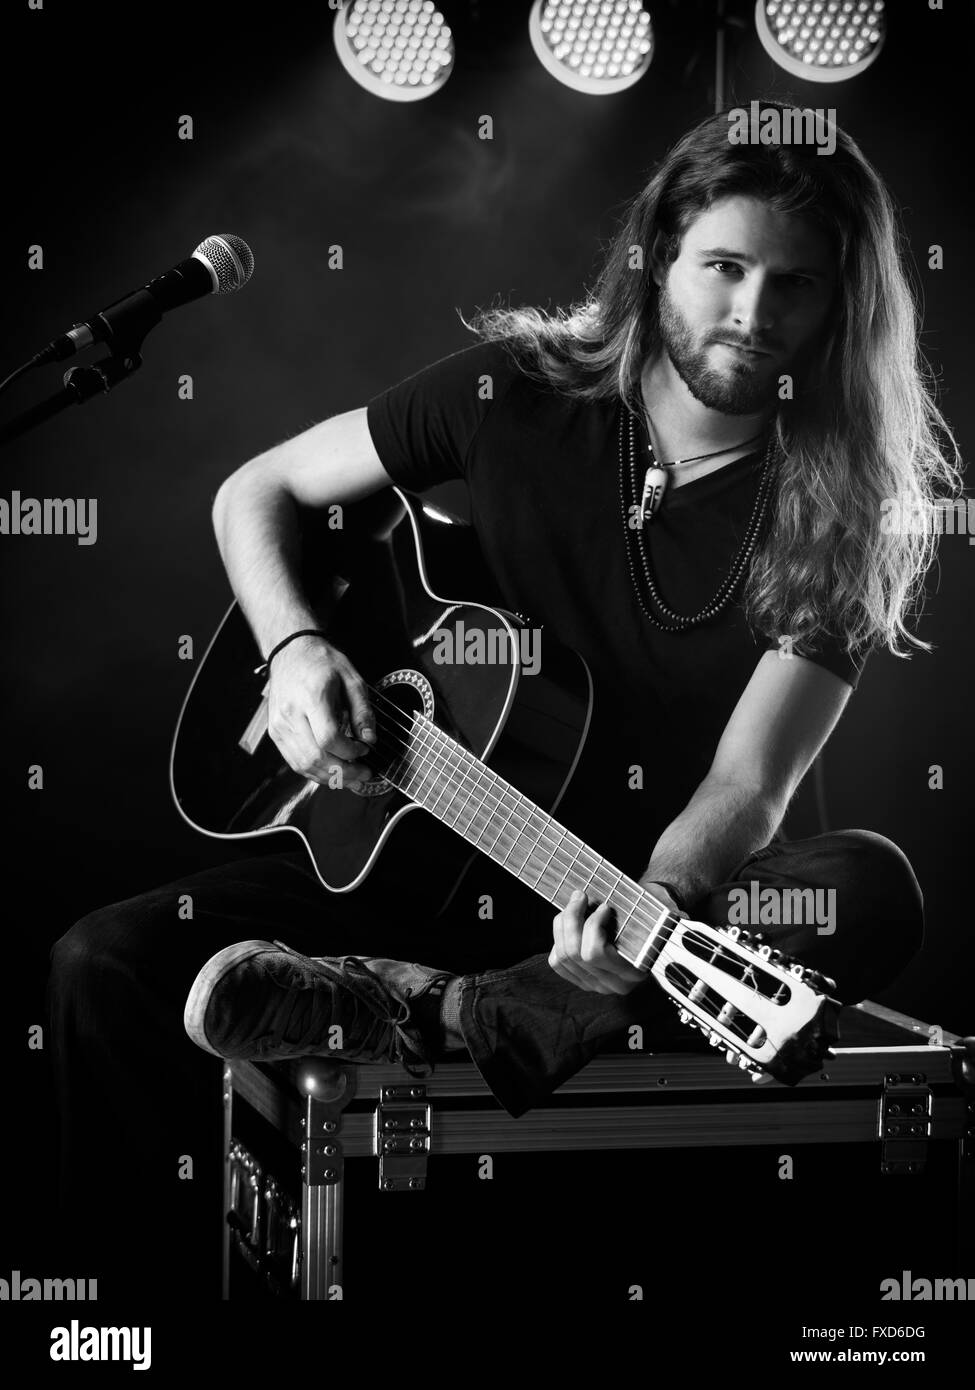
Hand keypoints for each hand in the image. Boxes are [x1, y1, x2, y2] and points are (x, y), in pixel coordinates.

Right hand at [266, 634, 375, 786]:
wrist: (291, 653)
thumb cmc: (321, 662)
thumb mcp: (352, 679)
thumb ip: (362, 711)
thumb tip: (370, 739)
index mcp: (311, 697)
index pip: (328, 738)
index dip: (349, 752)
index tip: (365, 750)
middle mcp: (291, 714)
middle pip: (316, 757)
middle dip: (344, 772)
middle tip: (363, 775)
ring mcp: (280, 726)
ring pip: (304, 765)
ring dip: (330, 777)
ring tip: (352, 779)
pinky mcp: (275, 733)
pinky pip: (294, 761)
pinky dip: (315, 772)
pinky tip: (332, 772)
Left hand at [548, 887, 678, 994]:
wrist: (651, 926)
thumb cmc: (654, 915)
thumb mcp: (663, 914)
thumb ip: (665, 917)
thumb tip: (678, 917)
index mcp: (634, 972)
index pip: (595, 954)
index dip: (592, 925)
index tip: (604, 905)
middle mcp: (613, 984)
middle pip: (574, 953)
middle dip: (572, 918)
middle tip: (581, 895)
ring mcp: (595, 985)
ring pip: (562, 956)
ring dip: (563, 925)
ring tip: (575, 903)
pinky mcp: (581, 980)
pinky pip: (557, 962)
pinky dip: (558, 938)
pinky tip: (569, 922)